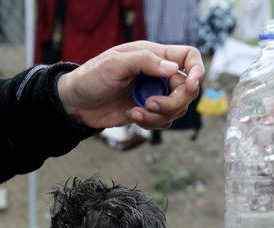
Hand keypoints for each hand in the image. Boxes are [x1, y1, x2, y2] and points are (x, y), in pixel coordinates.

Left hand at [57, 41, 203, 129]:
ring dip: (159, 115)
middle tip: (149, 104)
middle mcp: (158, 74)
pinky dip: (152, 124)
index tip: (189, 86)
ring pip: (178, 109)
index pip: (189, 57)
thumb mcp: (115, 64)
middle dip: (172, 102)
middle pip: (187, 90)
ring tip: (135, 112)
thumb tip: (173, 69)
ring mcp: (154, 94)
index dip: (197, 70)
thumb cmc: (91, 77)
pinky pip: (165, 122)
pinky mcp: (148, 112)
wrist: (76, 104)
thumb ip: (144, 62)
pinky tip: (132, 116)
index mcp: (154, 56)